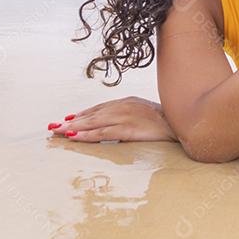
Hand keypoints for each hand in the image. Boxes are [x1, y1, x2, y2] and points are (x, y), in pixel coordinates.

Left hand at [47, 96, 177, 142]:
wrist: (184, 123)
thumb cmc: (169, 121)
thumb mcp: (147, 114)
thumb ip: (131, 116)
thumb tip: (119, 126)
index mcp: (127, 102)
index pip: (99, 108)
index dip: (82, 114)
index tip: (67, 119)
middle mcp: (123, 106)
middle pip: (92, 114)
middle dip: (71, 121)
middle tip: (53, 127)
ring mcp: (125, 117)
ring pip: (93, 122)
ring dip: (73, 127)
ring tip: (58, 132)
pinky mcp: (128, 129)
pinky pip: (103, 132)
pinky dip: (86, 134)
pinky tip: (74, 136)